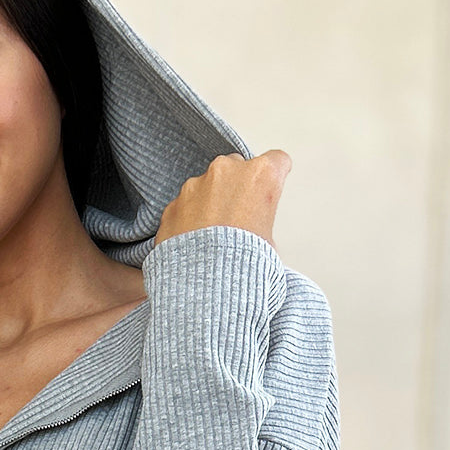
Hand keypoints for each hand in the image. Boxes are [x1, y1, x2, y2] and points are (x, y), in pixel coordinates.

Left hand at [152, 149, 291, 253]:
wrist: (205, 288)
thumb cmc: (242, 265)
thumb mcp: (270, 243)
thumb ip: (261, 220)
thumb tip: (253, 228)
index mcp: (260, 176)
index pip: (277, 162)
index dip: (275, 177)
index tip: (270, 188)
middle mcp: (226, 171)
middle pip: (237, 168)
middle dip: (237, 188)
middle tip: (238, 218)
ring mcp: (195, 185)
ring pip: (207, 185)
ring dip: (210, 202)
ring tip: (213, 236)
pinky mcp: (173, 204)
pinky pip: (184, 205)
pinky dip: (188, 217)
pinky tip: (194, 242)